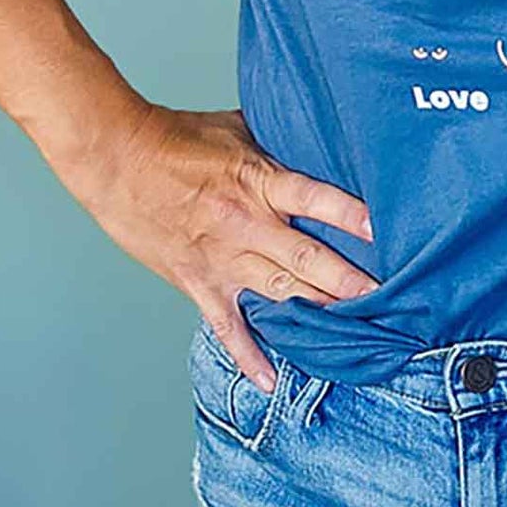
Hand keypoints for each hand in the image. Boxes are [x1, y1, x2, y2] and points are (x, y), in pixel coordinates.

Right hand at [57, 100, 376, 394]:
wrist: (117, 159)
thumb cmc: (179, 137)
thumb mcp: (240, 127)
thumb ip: (281, 139)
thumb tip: (322, 132)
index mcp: (261, 182)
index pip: (317, 201)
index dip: (351, 217)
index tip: (385, 233)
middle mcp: (247, 225)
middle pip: (307, 259)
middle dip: (350, 282)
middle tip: (390, 299)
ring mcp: (222, 259)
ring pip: (279, 294)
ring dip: (317, 314)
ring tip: (357, 334)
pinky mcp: (197, 282)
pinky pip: (227, 326)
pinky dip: (249, 354)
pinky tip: (271, 379)